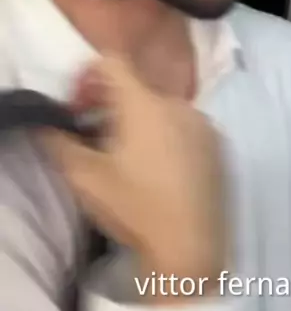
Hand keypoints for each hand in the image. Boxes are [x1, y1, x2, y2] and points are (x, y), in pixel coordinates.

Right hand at [39, 55, 228, 298]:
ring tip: (131, 160)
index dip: (89, 77)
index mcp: (145, 104)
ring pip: (162, 109)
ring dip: (142, 122)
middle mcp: (178, 103)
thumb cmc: (135, 208)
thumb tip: (50, 123)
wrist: (190, 248)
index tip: (81, 109)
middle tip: (98, 140)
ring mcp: (204, 123)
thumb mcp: (85, 177)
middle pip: (137, 88)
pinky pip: (186, 127)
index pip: (113, 62)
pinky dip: (169, 137)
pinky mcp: (220, 145)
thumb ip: (60, 141)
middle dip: (112, 106)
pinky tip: (161, 171)